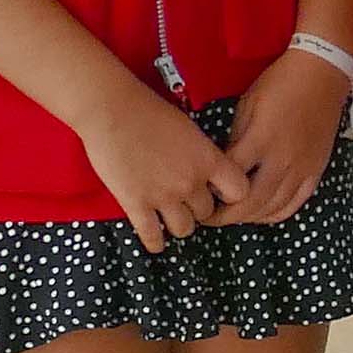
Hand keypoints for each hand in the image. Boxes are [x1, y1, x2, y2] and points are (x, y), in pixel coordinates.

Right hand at [79, 83, 253, 255]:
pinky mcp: (136, 203)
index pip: (240, 191)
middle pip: (207, 212)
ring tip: (171, 218)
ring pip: (184, 229)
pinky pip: (152, 235)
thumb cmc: (149, 111)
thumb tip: (208, 170)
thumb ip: (201, 154)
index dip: (231, 195)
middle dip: (198, 209)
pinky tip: (155, 241)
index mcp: (209, 160)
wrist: (112, 109)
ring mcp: (164, 195)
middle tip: (187, 203)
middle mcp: (191, 182)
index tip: (220, 192)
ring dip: (179, 224)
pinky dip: (155, 242)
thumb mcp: (189, 130)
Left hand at [221, 48, 350, 224]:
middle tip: (209, 218)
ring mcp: (302, 168)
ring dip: (249, 217)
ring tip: (232, 215)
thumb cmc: (281, 83)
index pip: (230, 178)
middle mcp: (283, 159)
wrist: (322, 74)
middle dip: (226, 216)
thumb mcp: (248, 104)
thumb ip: (236, 138)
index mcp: (261, 139)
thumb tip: (223, 164)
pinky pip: (295, 203)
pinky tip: (261, 213)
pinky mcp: (316, 170)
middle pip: (251, 202)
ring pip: (273, 208)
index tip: (198, 194)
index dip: (211, 191)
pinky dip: (276, 214)